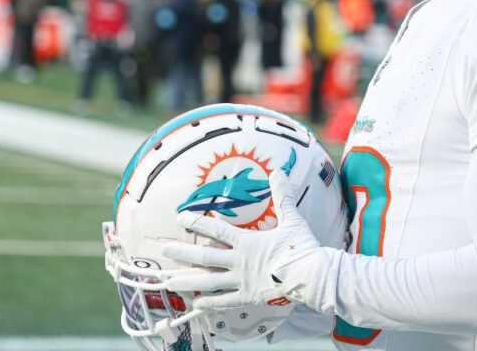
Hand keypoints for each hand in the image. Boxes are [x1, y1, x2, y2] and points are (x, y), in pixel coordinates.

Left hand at [162, 171, 322, 310]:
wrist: (312, 276)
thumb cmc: (301, 247)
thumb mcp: (292, 218)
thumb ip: (282, 196)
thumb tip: (278, 172)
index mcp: (247, 242)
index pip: (217, 230)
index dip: (197, 222)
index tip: (180, 216)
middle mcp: (239, 262)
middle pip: (205, 257)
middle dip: (183, 253)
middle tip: (164, 250)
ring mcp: (242, 281)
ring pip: (209, 282)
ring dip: (188, 281)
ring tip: (169, 281)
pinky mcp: (248, 297)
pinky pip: (225, 300)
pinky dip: (210, 302)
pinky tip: (197, 303)